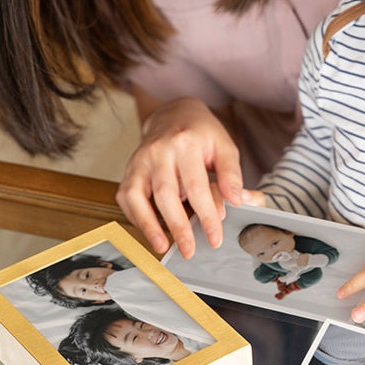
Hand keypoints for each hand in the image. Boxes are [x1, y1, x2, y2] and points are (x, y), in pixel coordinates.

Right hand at [116, 97, 242, 257]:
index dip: (206, 216)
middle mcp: (158, 151)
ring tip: (163, 247)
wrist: (173, 114)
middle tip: (190, 250)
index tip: (215, 238)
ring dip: (150, 226)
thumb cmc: (202, 135)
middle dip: (178, 227)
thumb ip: (232, 174)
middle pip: (166, 195)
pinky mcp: (129, 170)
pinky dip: (136, 218)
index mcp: (185, 143)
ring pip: (138, 197)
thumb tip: (238, 201)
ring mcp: (139, 160)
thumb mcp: (224, 147)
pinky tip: (151, 233)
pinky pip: (126, 198)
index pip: (197, 187)